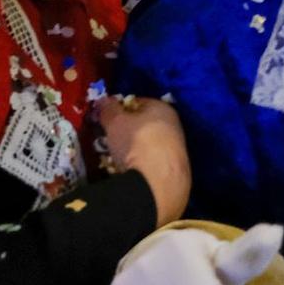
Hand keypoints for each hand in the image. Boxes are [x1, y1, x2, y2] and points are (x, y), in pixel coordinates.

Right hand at [95, 94, 189, 224]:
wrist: (157, 183)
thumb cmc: (136, 143)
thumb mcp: (115, 121)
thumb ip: (108, 109)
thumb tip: (104, 101)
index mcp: (164, 109)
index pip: (139, 102)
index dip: (121, 108)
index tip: (108, 118)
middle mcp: (175, 127)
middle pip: (145, 126)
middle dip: (128, 131)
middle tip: (110, 139)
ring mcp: (178, 152)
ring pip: (150, 147)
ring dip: (135, 151)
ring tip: (117, 160)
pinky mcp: (176, 174)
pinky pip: (153, 165)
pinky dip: (142, 167)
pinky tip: (131, 174)